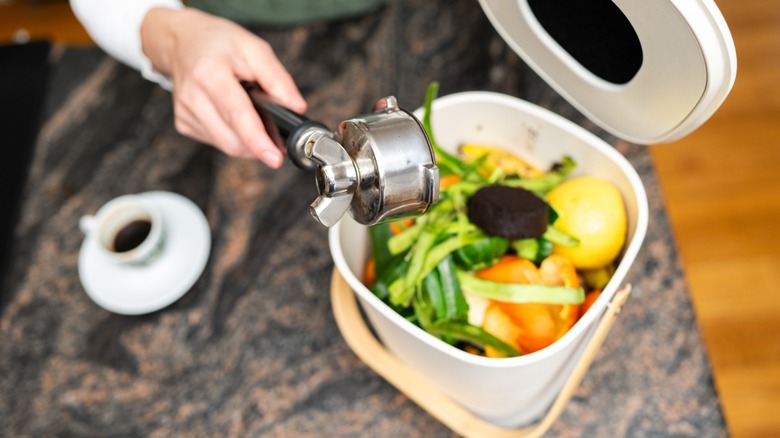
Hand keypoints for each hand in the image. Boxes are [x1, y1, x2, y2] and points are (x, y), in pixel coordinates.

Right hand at [140, 7, 306, 167]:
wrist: (185, 42)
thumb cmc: (221, 44)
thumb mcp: (255, 49)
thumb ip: (278, 79)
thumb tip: (297, 107)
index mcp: (209, 73)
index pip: (236, 114)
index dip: (257, 140)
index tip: (275, 159)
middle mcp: (192, 96)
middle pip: (232, 139)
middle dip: (260, 143)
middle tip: (276, 132)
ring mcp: (185, 112)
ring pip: (227, 145)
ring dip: (248, 141)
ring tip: (256, 117)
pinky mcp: (183, 124)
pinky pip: (218, 141)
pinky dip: (234, 135)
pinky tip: (235, 116)